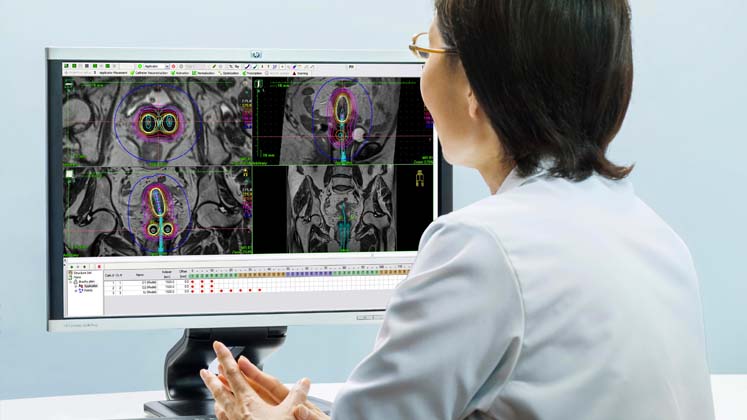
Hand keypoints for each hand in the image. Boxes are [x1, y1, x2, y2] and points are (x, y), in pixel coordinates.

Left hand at [201, 341, 328, 419]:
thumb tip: (304, 382)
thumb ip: (297, 396)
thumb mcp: (289, 413)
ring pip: (218, 405)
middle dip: (210, 378)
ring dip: (213, 395)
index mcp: (248, 401)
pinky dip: (220, 413)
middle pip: (219, 390)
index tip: (217, 346)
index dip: (225, 358)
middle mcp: (236, 411)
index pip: (233, 373)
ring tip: (210, 389)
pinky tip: (222, 413)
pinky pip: (223, 419)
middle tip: (203, 370)